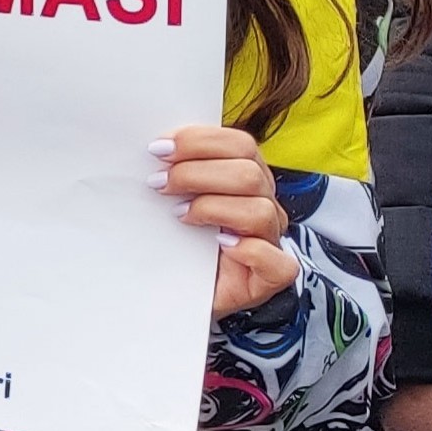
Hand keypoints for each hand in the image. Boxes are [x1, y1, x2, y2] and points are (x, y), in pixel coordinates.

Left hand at [155, 125, 295, 316]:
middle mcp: (263, 204)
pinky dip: (249, 250)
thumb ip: (172, 170)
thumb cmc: (174, 239)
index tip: (158, 149)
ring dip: (212, 208)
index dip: (199, 141)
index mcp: (245, 176)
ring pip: (259, 210)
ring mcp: (270, 240)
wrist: (172, 289)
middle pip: (248, 173)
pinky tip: (221, 245)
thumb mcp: (170, 198)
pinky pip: (277, 261)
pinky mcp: (271, 276)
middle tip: (158, 184)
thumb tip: (155, 149)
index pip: (239, 144)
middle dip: (196, 173)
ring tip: (179, 215)